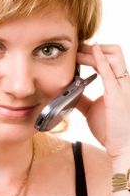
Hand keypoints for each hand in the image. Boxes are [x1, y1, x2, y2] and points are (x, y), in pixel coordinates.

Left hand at [76, 43, 129, 161]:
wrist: (122, 147)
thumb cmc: (110, 130)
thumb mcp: (91, 110)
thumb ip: (83, 100)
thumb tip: (70, 93)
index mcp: (117, 85)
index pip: (109, 59)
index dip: (93, 52)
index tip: (77, 53)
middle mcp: (123, 82)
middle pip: (114, 52)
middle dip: (93, 48)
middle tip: (75, 51)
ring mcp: (122, 87)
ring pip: (114, 56)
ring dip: (94, 52)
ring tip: (78, 55)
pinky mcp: (117, 95)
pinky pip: (109, 72)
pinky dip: (100, 59)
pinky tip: (93, 50)